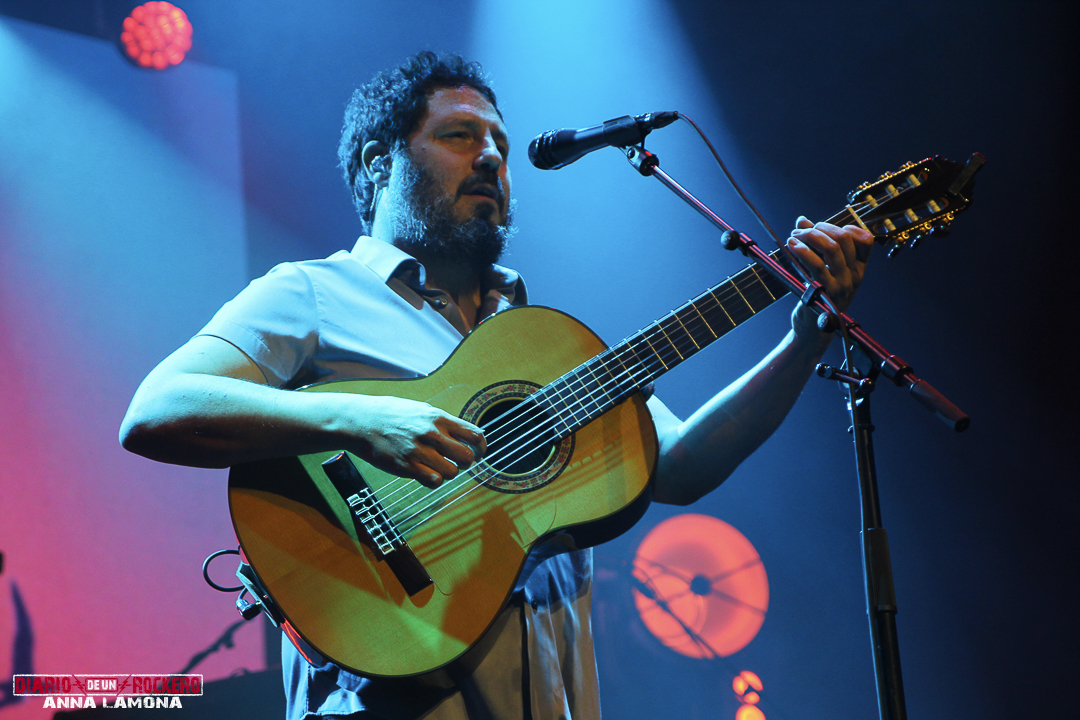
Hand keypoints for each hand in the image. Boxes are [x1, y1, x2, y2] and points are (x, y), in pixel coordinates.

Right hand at [345, 395, 485, 487]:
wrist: (361, 421)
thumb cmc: (392, 415)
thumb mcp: (421, 410)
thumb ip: (443, 422)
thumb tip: (466, 434)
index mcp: (438, 418)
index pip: (475, 435)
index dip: (482, 448)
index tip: (479, 453)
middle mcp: (432, 434)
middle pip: (467, 457)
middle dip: (467, 463)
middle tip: (457, 462)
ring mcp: (420, 451)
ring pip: (453, 472)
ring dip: (448, 473)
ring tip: (437, 467)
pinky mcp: (408, 466)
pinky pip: (435, 482)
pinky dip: (434, 481)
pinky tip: (425, 473)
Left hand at [785, 216, 872, 340]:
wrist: (812, 331)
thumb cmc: (817, 297)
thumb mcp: (821, 269)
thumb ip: (815, 245)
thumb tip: (802, 220)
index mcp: (858, 269)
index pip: (866, 239)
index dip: (845, 227)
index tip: (823, 228)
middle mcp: (854, 276)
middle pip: (844, 238)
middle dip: (820, 228)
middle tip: (800, 230)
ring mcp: (842, 284)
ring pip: (831, 248)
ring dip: (809, 236)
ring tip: (793, 237)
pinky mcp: (826, 291)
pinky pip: (816, 264)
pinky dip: (802, 250)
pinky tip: (791, 246)